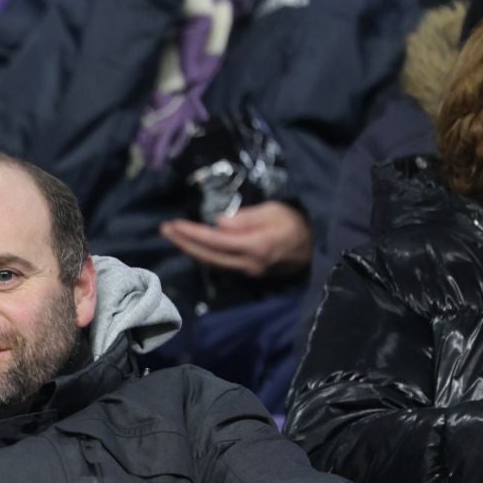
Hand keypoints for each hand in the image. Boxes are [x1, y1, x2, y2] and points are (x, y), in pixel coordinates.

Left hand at [160, 201, 312, 279]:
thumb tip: (219, 224)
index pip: (215, 241)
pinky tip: (195, 245)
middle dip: (184, 243)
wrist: (318, 244)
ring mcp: (249, 271)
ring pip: (213, 262)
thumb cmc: (298, 221)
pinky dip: (205, 254)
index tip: (173, 225)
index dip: (192, 234)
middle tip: (165, 229)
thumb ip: (246, 218)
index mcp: (255, 247)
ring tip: (174, 236)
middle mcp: (248, 264)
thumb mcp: (274, 211)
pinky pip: (222, 264)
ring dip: (191, 250)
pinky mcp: (250, 272)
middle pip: (208, 256)